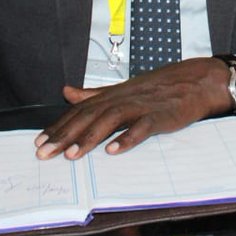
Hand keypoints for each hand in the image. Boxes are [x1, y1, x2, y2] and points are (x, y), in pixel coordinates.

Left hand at [35, 57, 231, 160]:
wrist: (196, 81)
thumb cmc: (159, 87)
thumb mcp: (123, 89)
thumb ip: (94, 94)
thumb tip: (66, 92)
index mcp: (113, 94)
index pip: (80, 110)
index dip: (59, 126)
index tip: (39, 142)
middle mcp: (124, 98)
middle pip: (90, 115)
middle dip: (66, 135)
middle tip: (45, 153)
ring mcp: (143, 106)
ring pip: (111, 120)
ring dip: (90, 138)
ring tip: (72, 154)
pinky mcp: (161, 116)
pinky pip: (143, 127)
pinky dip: (128, 138)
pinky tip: (113, 150)